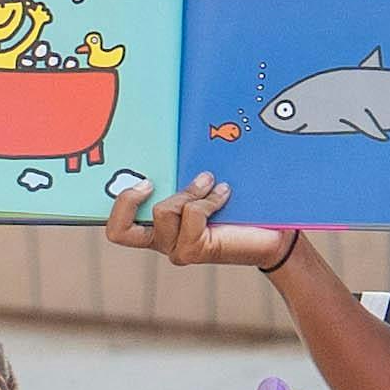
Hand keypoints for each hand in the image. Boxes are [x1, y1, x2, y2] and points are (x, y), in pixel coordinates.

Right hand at [102, 171, 298, 274]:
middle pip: (121, 231)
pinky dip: (208, 199)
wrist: (271, 236)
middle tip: (149, 182)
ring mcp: (176, 250)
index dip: (117, 206)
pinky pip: (190, 213)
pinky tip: (225, 194)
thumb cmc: (238, 208)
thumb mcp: (202, 188)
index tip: (142, 180)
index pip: (118, 230)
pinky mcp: (194, 250)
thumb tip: (170, 140)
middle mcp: (162, 242)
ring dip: (189, 191)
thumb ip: (182, 177)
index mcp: (157, 228)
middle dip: (130, 200)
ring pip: (162, 210)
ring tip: (211, 183)